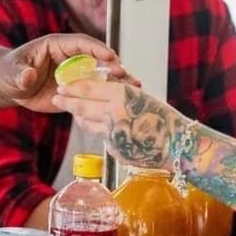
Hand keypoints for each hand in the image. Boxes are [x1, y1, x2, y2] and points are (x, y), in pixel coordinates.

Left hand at [0, 34, 138, 112]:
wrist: (11, 86)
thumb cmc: (10, 72)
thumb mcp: (13, 72)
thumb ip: (21, 74)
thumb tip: (27, 76)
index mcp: (57, 45)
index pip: (81, 44)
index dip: (96, 49)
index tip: (110, 56)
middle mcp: (71, 58)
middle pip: (96, 58)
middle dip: (112, 65)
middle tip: (124, 74)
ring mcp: (76, 74)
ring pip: (99, 75)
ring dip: (116, 81)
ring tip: (134, 87)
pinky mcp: (77, 90)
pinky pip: (94, 92)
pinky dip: (108, 97)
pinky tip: (123, 103)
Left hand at [52, 79, 179, 169]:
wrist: (178, 146)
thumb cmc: (164, 119)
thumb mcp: (141, 98)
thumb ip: (118, 95)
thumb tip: (98, 92)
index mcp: (122, 96)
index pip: (89, 89)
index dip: (73, 87)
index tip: (62, 85)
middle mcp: (114, 114)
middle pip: (82, 107)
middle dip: (67, 102)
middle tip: (57, 98)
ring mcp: (112, 134)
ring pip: (87, 123)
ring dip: (78, 116)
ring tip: (72, 111)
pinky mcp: (114, 149)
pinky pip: (100, 136)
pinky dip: (97, 129)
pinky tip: (97, 125)